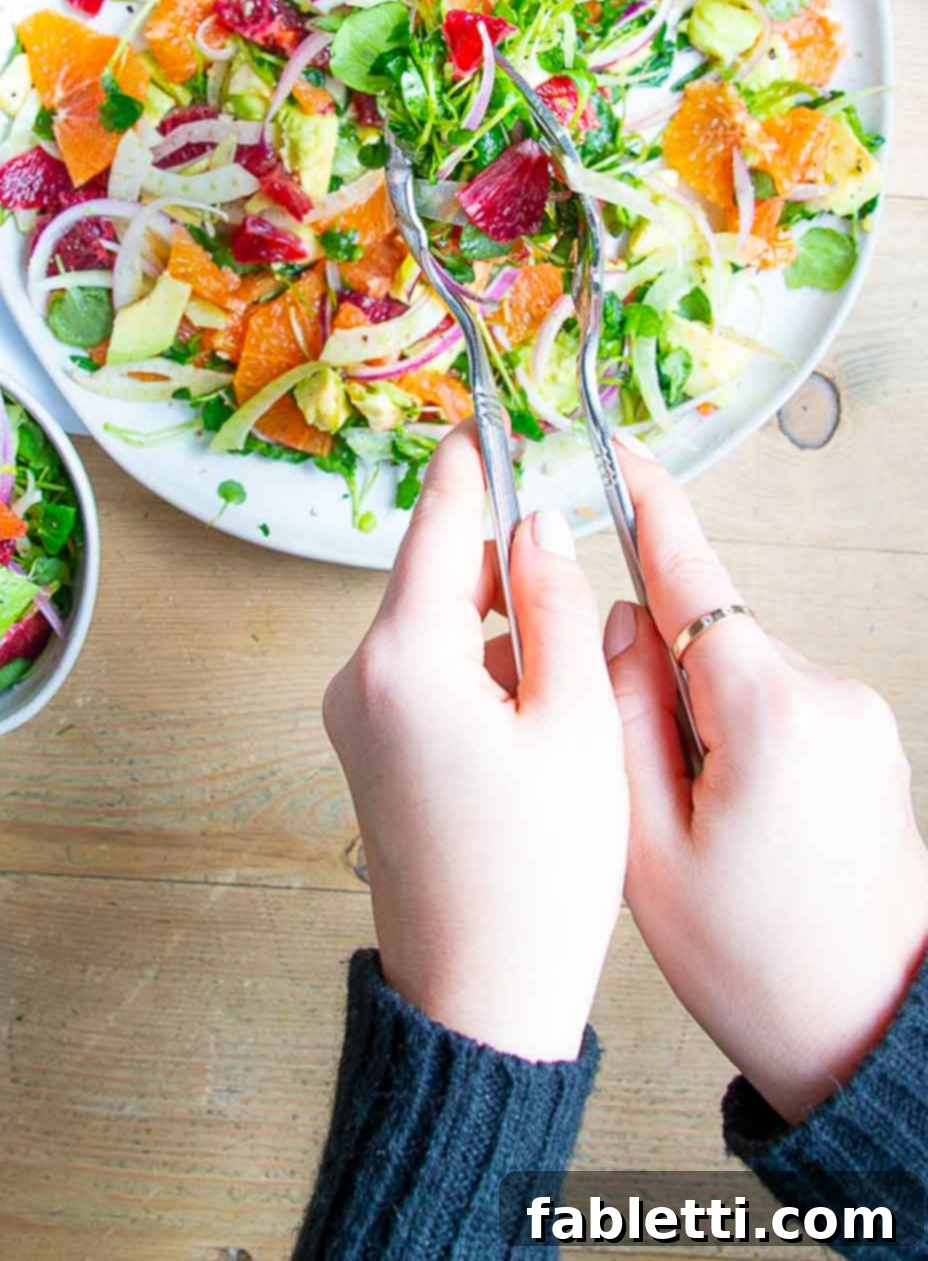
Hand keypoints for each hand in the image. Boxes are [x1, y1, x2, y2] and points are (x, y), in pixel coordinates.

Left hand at [323, 421, 627, 1061]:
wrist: (478, 996)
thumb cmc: (537, 872)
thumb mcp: (572, 721)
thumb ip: (551, 603)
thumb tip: (536, 521)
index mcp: (404, 658)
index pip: (436, 523)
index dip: (471, 461)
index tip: (490, 412)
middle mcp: (358, 676)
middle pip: (431, 572)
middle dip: (497, 554)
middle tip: (566, 551)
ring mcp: (355, 715)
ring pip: (430, 622)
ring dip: (492, 616)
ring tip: (561, 667)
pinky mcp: (367, 748)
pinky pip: (420, 671)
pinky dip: (474, 663)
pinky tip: (529, 706)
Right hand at [607, 440, 927, 1122]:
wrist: (867, 1031)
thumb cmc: (756, 962)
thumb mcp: (647, 845)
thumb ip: (620, 712)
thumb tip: (615, 622)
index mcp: (766, 710)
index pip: (691, 575)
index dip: (647, 506)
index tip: (615, 451)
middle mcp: (825, 693)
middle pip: (706, 633)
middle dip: (656, 681)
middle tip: (644, 787)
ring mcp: (856, 715)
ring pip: (737, 673)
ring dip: (697, 720)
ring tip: (700, 828)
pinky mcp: (867, 740)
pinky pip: (775, 703)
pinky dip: (736, 738)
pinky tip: (737, 822)